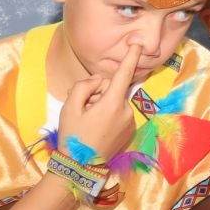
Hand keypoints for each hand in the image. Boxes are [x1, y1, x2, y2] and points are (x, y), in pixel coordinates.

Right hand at [57, 39, 141, 160]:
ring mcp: (130, 122)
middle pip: (112, 90)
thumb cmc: (73, 136)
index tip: (138, 43)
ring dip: (102, 106)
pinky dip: (108, 116)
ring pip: (114, 103)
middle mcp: (126, 110)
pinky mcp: (129, 131)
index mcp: (112, 103)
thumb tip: (98, 81)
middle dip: (97, 94)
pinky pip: (118, 114)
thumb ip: (84, 86)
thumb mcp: (70, 107)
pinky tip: (96, 129)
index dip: (131, 56)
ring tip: (88, 123)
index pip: (124, 74)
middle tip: (82, 110)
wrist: (80, 167)